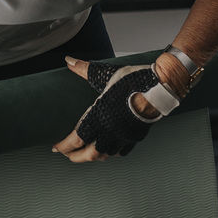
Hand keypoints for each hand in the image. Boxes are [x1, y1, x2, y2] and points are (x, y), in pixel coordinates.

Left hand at [52, 56, 175, 162]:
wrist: (161, 87)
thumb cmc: (133, 80)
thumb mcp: (105, 74)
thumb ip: (85, 70)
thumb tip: (69, 60)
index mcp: (98, 117)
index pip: (76, 139)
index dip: (64, 146)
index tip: (56, 148)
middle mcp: (110, 131)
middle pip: (89, 154)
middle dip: (76, 157)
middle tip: (68, 156)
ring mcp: (124, 136)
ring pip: (105, 155)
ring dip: (93, 157)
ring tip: (86, 154)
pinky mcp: (136, 136)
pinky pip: (122, 151)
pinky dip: (112, 153)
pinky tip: (110, 150)